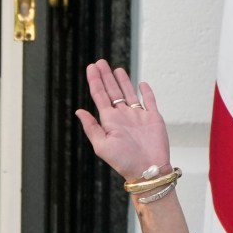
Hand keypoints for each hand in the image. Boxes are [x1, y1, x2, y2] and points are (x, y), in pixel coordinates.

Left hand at [74, 59, 172, 184]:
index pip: (100, 96)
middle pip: (113, 91)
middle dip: (106, 77)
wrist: (148, 169)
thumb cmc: (124, 161)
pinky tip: (141, 83)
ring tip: (116, 69)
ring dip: (122, 81)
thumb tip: (79, 111)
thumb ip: (91, 127)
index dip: (95, 81)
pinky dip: (146, 92)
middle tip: (100, 62)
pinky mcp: (153, 118)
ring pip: (129, 93)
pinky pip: (149, 101)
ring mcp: (138, 116)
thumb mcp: (102, 145)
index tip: (91, 68)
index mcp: (110, 121)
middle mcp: (123, 116)